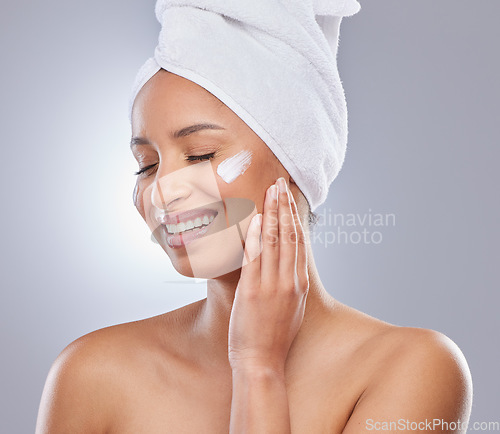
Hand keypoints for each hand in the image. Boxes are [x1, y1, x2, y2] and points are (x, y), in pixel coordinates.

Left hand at [228, 177, 308, 373]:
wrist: (262, 362)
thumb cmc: (274, 338)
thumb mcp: (291, 308)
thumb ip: (290, 284)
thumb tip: (286, 265)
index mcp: (299, 285)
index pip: (299, 243)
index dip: (294, 218)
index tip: (289, 200)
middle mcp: (289, 281)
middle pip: (289, 236)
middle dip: (284, 207)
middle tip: (280, 184)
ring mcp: (272, 285)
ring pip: (274, 241)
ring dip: (272, 213)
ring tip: (270, 191)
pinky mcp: (252, 290)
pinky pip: (255, 257)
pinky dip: (255, 235)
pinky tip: (255, 218)